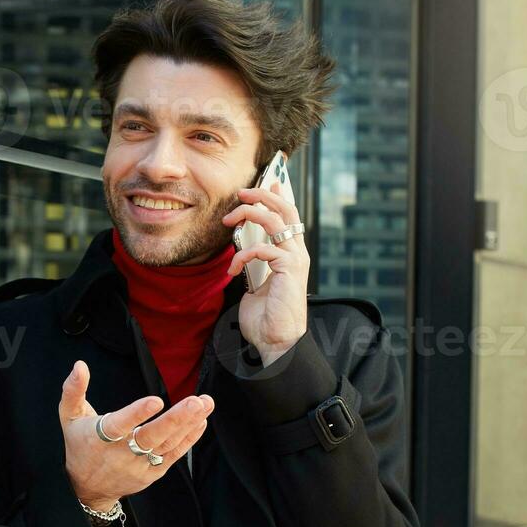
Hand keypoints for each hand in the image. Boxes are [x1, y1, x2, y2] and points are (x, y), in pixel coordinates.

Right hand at [57, 360, 214, 510]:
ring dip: (188, 424)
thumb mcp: (68, 417)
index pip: (119, 425)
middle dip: (175, 419)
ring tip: (204, 404)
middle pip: (150, 437)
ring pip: (166, 445)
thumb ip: (73, 390)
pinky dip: (189, 439)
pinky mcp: (152, 472)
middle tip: (195, 401)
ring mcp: (139, 465)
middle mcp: (121, 454)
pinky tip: (201, 421)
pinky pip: (173, 455)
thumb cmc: (79, 445)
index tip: (156, 400)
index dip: (137, 414)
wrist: (86, 488)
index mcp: (99, 438)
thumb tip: (80, 365)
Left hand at [222, 178, 310, 364]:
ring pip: (276, 221)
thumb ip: (255, 265)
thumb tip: (243, 252)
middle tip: (241, 192)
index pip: (288, 217)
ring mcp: (295, 260)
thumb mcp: (256, 284)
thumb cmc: (265, 318)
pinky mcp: (289, 269)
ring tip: (229, 219)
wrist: (276, 342)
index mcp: (291, 254)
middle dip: (263, 196)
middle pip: (285, 210)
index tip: (265, 184)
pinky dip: (243, 255)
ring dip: (250, 214)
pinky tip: (232, 270)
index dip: (278, 197)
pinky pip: (263, 249)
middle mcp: (297, 253)